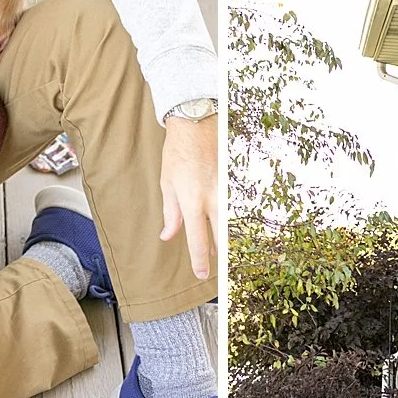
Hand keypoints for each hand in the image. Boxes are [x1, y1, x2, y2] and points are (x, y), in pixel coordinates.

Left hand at [159, 113, 218, 280]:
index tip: (202, 274)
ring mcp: (224, 190)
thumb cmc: (177, 152)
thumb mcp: (167, 183)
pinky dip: (224, 219)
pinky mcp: (230, 182)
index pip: (197, 238)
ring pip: (227, 223)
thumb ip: (171, 213)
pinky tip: (220, 225)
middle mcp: (211, 198)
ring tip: (216, 250)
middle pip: (220, 236)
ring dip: (221, 238)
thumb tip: (168, 235)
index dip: (199, 259)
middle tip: (214, 268)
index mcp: (192, 201)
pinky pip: (229, 207)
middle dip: (218, 255)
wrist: (196, 124)